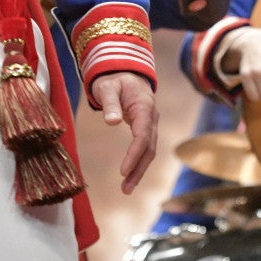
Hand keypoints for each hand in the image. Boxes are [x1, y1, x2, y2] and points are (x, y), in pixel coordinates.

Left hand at [91, 72, 158, 194]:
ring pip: (149, 150)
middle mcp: (152, 117)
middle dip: (139, 169)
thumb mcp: (108, 88)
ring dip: (139, 170)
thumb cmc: (114, 79)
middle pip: (149, 147)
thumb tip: (111, 122)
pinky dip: (139, 162)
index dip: (134, 154)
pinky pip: (145, 148)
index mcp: (144, 107)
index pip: (143, 135)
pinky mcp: (145, 128)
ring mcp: (150, 123)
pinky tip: (130, 176)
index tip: (123, 171)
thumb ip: (110, 104)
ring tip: (126, 189)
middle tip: (126, 189)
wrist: (125, 72)